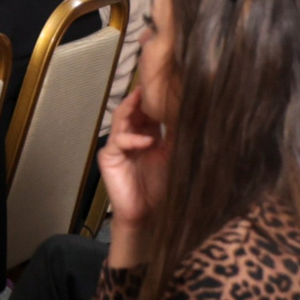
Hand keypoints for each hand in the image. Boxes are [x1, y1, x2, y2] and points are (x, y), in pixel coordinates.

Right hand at [98, 87, 169, 231]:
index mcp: (145, 135)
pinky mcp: (109, 158)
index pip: (146, 111)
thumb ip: (176, 136)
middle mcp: (129, 137)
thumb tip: (190, 114)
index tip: (165, 85)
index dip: (153, 99)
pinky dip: (133, 139)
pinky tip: (148, 141)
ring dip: (132, 109)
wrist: (149, 215)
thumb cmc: (161, 188)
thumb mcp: (173, 157)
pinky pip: (118, 142)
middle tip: (151, 84)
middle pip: (131, 109)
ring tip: (144, 100)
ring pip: (121, 119)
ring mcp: (117, 146)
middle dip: (141, 98)